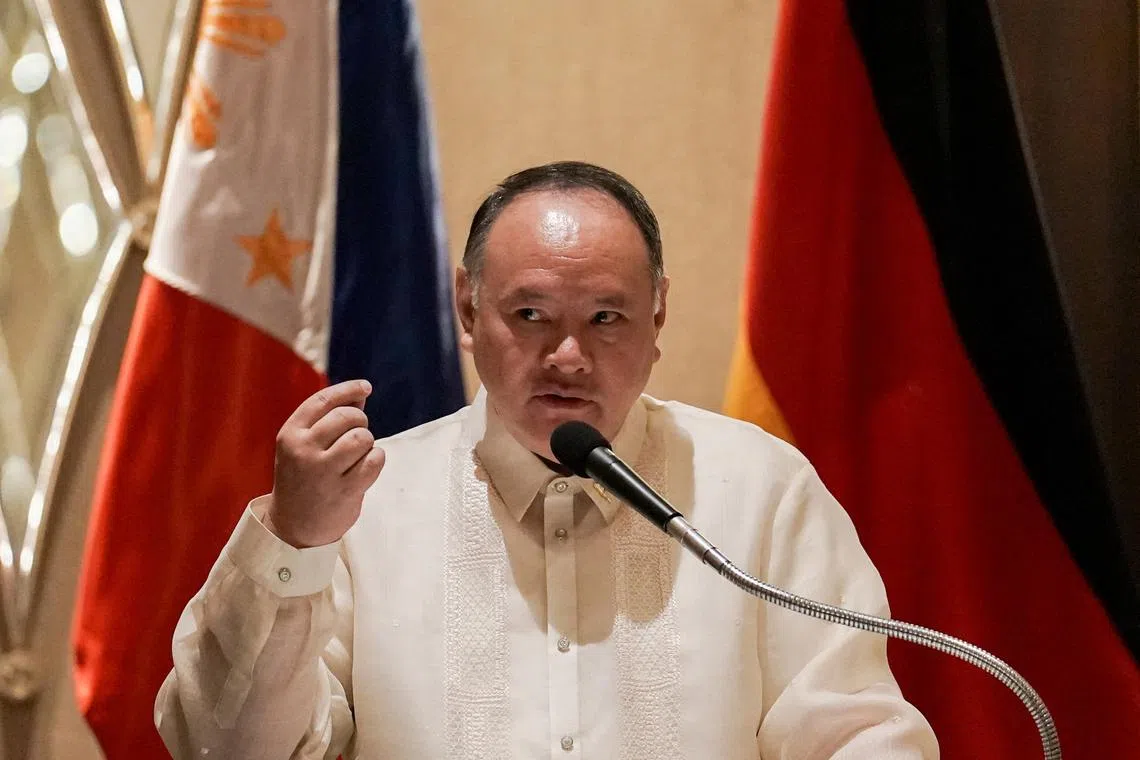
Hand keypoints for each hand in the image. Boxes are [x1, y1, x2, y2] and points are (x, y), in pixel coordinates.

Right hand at [263, 379, 384, 547]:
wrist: (294, 528)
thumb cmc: (304, 479)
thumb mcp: (305, 446)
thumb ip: (329, 419)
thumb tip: (360, 393)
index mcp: (290, 435)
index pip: (323, 400)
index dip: (348, 389)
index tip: (366, 387)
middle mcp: (303, 450)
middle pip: (348, 416)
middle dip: (359, 423)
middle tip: (355, 439)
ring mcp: (322, 471)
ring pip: (363, 437)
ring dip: (367, 444)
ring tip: (356, 458)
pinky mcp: (344, 490)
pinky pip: (374, 460)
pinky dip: (376, 461)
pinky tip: (364, 470)